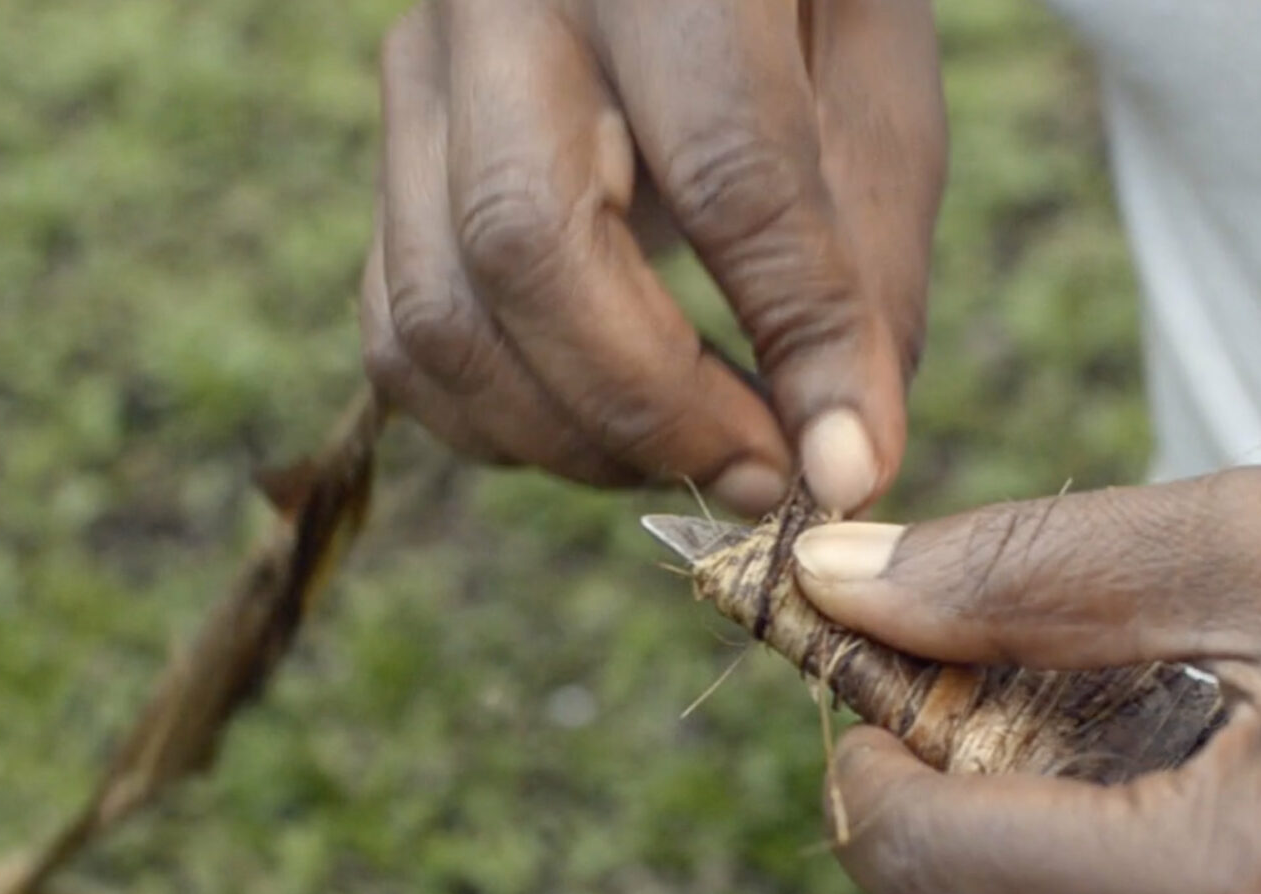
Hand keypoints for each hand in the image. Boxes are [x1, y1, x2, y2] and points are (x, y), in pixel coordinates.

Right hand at [358, 0, 945, 514]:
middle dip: (651, 407)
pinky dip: (501, 425)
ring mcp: (419, 76)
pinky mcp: (386, 155)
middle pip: (529, 247)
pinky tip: (606, 431)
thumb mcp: (875, 83)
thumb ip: (869, 267)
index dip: (791, 337)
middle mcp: (505, 1)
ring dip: (573, 438)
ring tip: (694, 457)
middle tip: (760, 479)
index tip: (843, 461)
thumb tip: (844, 465)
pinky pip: (402, 338)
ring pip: (441, 314)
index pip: (723, 169)